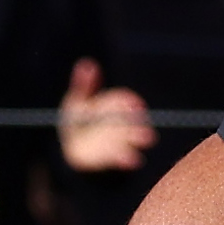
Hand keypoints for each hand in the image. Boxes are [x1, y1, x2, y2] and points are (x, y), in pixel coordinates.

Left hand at [59, 58, 155, 177]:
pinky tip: (134, 161)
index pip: (126, 100)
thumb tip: (87, 63)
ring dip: (139, 137)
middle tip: (148, 120)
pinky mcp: (114, 156)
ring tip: (149, 139)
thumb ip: (82, 84)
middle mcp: (122, 121)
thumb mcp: (77, 100)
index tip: (135, 105)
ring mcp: (120, 139)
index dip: (130, 101)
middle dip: (139, 119)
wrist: (74, 147)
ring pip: (132, 137)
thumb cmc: (78, 119)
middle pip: (132, 119)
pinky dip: (128, 158)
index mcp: (115, 103)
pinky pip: (122, 157)